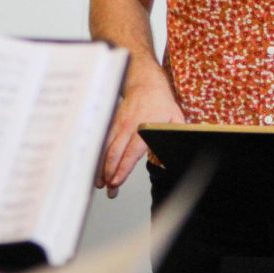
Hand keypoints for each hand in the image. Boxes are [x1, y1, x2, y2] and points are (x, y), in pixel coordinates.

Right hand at [96, 66, 185, 198]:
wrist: (145, 82)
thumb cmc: (161, 101)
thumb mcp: (175, 118)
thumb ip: (174, 135)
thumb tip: (176, 151)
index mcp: (144, 127)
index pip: (131, 152)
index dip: (122, 168)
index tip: (117, 181)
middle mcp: (128, 127)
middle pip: (115, 153)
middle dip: (109, 173)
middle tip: (110, 190)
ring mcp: (118, 125)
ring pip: (105, 149)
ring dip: (101, 167)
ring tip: (99, 183)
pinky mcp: (112, 123)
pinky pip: (102, 142)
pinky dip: (98, 156)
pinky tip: (97, 168)